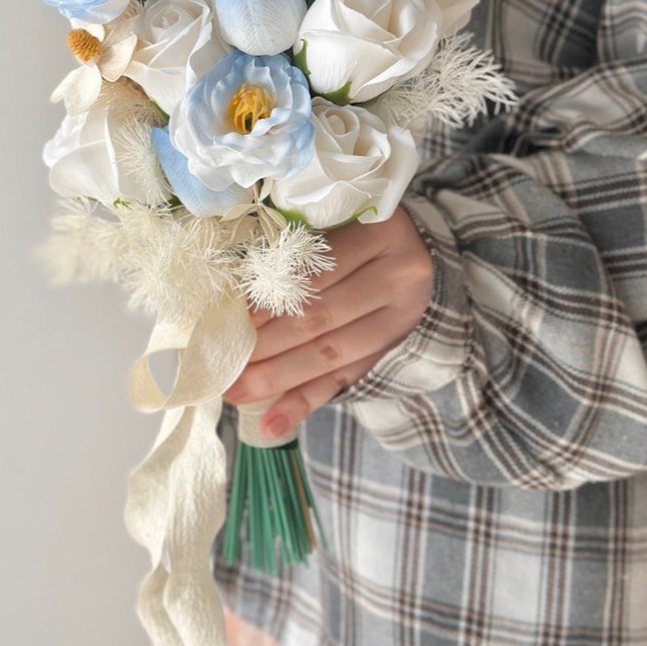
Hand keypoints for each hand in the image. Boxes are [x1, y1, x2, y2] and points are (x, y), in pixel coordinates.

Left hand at [222, 208, 433, 439]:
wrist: (420, 252)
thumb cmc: (362, 232)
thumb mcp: (340, 223)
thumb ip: (300, 252)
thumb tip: (237, 293)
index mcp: (379, 234)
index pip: (317, 273)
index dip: (275, 298)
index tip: (236, 319)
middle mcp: (398, 276)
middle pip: (321, 317)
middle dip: (268, 345)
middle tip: (226, 363)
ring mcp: (401, 317)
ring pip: (330, 353)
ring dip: (279, 377)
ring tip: (237, 391)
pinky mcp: (392, 349)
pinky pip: (345, 379)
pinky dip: (305, 402)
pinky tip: (273, 422)